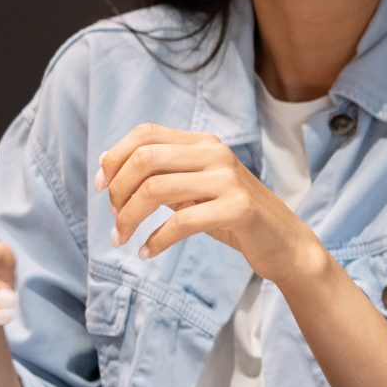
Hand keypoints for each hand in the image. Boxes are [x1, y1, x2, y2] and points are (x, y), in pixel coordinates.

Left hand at [96, 124, 320, 281]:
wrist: (284, 244)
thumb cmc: (235, 218)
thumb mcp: (197, 189)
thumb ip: (163, 176)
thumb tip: (108, 166)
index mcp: (204, 143)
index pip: (145, 134)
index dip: (115, 157)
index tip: (102, 187)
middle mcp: (216, 154)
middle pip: (145, 159)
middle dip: (118, 191)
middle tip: (115, 220)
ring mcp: (228, 180)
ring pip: (156, 189)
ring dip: (129, 218)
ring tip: (122, 239)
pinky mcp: (238, 209)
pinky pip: (181, 221)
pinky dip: (156, 240)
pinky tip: (147, 252)